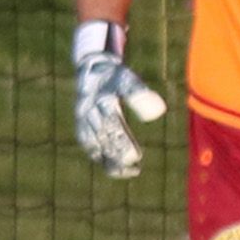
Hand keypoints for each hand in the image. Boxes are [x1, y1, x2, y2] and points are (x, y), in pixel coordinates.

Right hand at [73, 52, 165, 178]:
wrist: (90, 67)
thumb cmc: (113, 75)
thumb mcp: (126, 79)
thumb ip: (139, 93)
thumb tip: (158, 112)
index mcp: (99, 99)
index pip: (111, 124)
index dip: (122, 142)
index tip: (135, 158)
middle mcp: (87, 111)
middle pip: (103, 136)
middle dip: (117, 152)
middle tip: (133, 165)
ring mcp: (82, 119)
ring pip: (93, 143)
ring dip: (107, 159)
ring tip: (127, 171)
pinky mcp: (81, 124)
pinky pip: (87, 143)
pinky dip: (98, 156)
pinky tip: (115, 168)